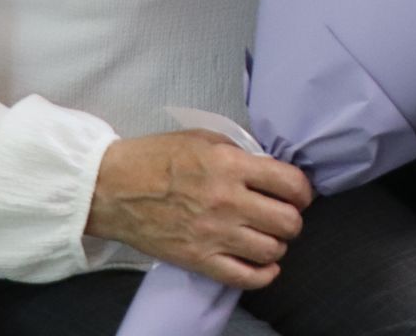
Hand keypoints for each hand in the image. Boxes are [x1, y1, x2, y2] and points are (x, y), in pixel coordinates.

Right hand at [86, 130, 312, 289]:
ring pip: (272, 250)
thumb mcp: (204, 138)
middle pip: (288, 221)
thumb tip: (268, 167)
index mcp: (231, 166)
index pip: (291, 183)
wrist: (112, 188)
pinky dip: (264, 275)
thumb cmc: (156, 158)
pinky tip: (266, 266)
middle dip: (293, 219)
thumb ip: (240, 152)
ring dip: (278, 245)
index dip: (303, 191)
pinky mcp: (198, 259)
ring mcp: (213, 234)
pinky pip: (244, 277)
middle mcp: (227, 202)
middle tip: (284, 215)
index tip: (299, 194)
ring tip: (269, 237)